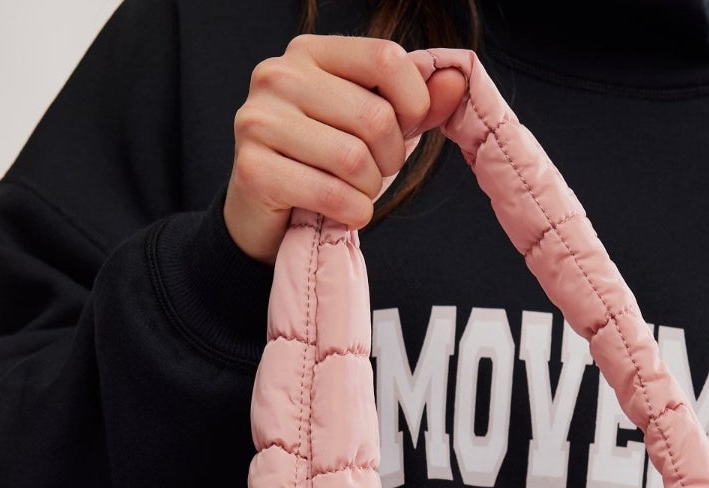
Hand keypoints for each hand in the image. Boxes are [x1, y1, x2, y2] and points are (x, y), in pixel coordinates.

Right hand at [224, 36, 467, 264]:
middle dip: (391, 158)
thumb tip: (456, 81)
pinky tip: (345, 213)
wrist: (264, 214)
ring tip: (356, 193)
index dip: (415, 102)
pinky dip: (352, 213)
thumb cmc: (322, 163)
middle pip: (374, 116)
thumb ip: (414, 104)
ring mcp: (259, 120)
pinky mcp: (252, 169)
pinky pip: (330, 194)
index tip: (409, 128)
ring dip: (370, 190)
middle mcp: (278, 75)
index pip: (385, 58)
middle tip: (376, 173)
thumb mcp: (371, 127)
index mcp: (309, 53)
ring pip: (353, 159)